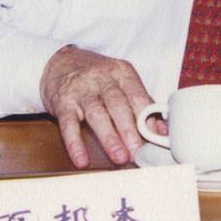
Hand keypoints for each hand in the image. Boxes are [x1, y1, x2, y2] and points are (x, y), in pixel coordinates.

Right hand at [39, 45, 155, 168]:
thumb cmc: (97, 76)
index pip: (138, 96)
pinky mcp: (62, 102)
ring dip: (109, 138)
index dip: (147, 118)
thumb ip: (141, 103)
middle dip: (130, 131)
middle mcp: (102, 78)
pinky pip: (68, 124)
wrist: (60, 62)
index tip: (155, 139)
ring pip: (97, 114)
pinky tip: (82, 159)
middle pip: (118, 105)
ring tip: (119, 157)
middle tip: (138, 152)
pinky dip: (75, 144)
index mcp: (122, 72)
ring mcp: (81, 90)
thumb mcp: (121, 81)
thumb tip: (160, 131)